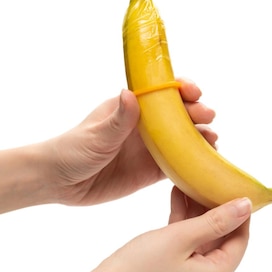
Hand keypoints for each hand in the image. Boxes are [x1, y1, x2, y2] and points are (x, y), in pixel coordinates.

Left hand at [43, 79, 216, 204]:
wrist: (58, 182)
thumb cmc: (72, 150)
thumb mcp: (95, 135)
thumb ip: (118, 119)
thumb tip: (131, 94)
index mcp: (132, 108)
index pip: (162, 92)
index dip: (181, 89)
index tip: (193, 92)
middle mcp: (146, 126)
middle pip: (179, 115)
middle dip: (197, 113)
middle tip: (207, 117)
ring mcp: (150, 149)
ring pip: (183, 140)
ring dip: (200, 139)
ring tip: (213, 142)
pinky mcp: (151, 172)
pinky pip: (178, 167)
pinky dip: (193, 165)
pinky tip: (206, 166)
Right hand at [81, 187, 250, 271]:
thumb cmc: (139, 268)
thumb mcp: (180, 237)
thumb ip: (215, 221)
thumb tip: (246, 206)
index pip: (241, 238)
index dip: (239, 211)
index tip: (234, 184)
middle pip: (222, 239)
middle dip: (215, 208)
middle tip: (210, 179)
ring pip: (203, 241)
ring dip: (197, 214)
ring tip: (191, 183)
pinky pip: (187, 248)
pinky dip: (183, 226)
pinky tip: (177, 199)